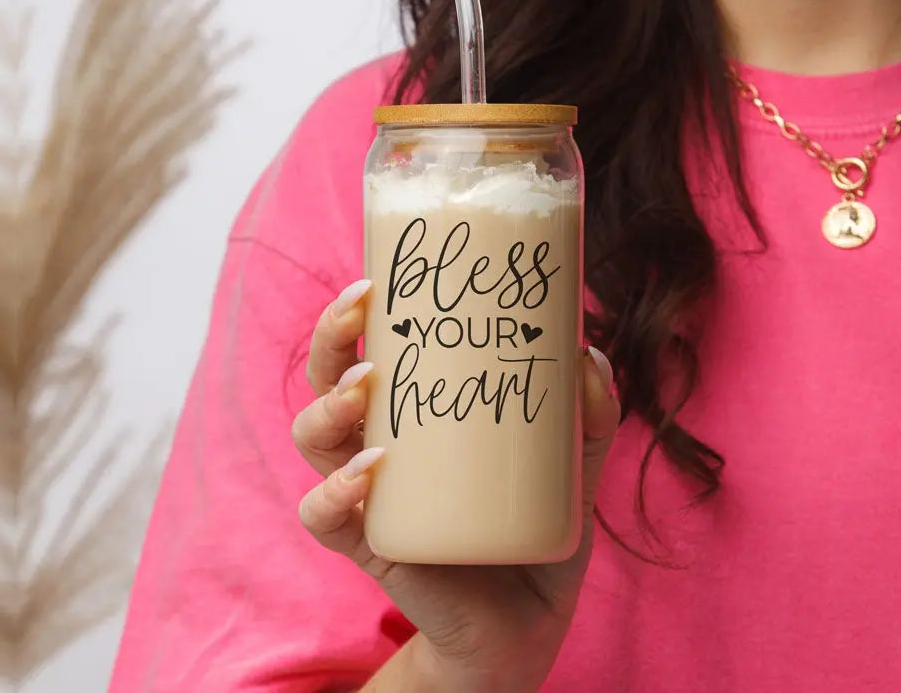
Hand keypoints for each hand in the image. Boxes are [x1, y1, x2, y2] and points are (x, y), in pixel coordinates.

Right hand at [292, 279, 620, 692]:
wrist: (527, 622)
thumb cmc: (535, 521)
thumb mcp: (573, 460)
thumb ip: (590, 412)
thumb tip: (587, 354)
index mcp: (414, 410)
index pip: (368, 347)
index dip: (355, 311)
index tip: (375, 277)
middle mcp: (377, 441)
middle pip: (326, 378)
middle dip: (331, 339)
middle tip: (362, 308)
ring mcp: (367, 493)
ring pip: (310, 437)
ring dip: (328, 406)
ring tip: (367, 387)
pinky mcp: (369, 544)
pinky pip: (321, 516)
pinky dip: (333, 492)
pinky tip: (367, 473)